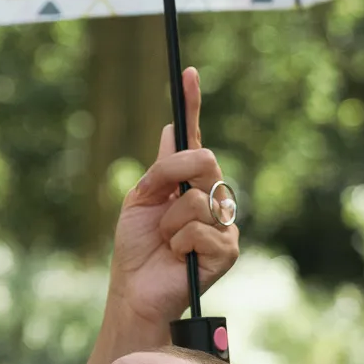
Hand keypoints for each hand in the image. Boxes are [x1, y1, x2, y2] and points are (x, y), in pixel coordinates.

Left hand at [107, 67, 239, 328]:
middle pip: (204, 161)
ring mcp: (224, 224)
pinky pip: (199, 229)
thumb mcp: (141, 201)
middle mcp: (214, 198)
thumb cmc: (136, 250)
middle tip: (155, 203)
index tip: (187, 72)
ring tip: (166, 243)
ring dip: (170, 222)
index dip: (192, 104)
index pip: (195, 139)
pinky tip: (177, 257)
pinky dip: (178, 242)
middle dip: (170, 177)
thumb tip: (173, 129)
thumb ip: (160, 170)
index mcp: (191, 184)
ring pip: (197, 199)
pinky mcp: (228, 250)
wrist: (135, 291)